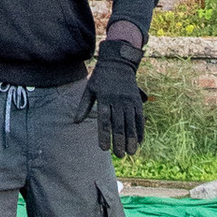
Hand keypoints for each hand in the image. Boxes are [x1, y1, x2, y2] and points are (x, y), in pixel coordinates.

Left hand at [90, 41, 145, 158]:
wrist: (118, 61)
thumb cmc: (100, 77)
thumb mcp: (90, 88)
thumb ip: (83, 106)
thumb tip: (75, 122)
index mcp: (104, 98)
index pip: (104, 120)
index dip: (104, 135)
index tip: (104, 148)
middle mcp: (117, 100)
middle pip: (119, 124)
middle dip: (119, 141)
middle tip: (119, 155)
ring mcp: (128, 100)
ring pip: (131, 122)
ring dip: (131, 138)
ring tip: (131, 153)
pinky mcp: (137, 100)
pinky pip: (140, 117)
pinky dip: (140, 130)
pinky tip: (140, 142)